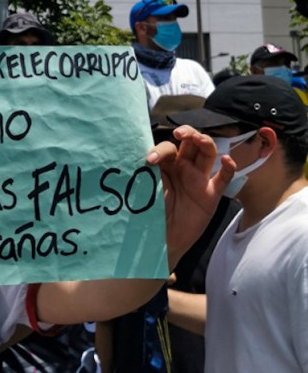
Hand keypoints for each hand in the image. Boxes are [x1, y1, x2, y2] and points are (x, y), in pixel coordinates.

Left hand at [146, 125, 234, 262]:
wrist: (160, 239)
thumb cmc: (151, 212)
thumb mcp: (146, 189)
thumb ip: (147, 173)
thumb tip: (144, 157)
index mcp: (167, 165)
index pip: (169, 148)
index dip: (161, 150)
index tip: (150, 161)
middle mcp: (184, 168)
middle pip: (191, 143)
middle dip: (188, 133)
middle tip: (179, 133)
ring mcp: (199, 180)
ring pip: (208, 154)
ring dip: (205, 142)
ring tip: (198, 139)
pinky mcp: (211, 195)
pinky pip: (223, 179)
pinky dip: (228, 168)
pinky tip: (227, 160)